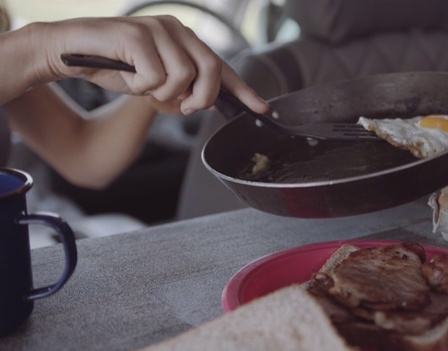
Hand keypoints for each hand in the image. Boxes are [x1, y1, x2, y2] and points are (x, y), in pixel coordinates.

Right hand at [36, 16, 268, 114]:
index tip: (262, 108)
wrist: (69, 52)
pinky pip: (155, 78)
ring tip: (142, 85)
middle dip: (200, 98)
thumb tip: (204, 102)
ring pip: (184, 77)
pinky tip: (127, 76)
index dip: (243, 89)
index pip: (221, 66)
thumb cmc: (114, 66)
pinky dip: (140, 88)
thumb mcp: (155, 84)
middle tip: (181, 106)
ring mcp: (158, 29)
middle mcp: (176, 30)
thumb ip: (182, 90)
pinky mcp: (137, 35)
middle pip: (211, 70)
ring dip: (162, 94)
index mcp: (184, 40)